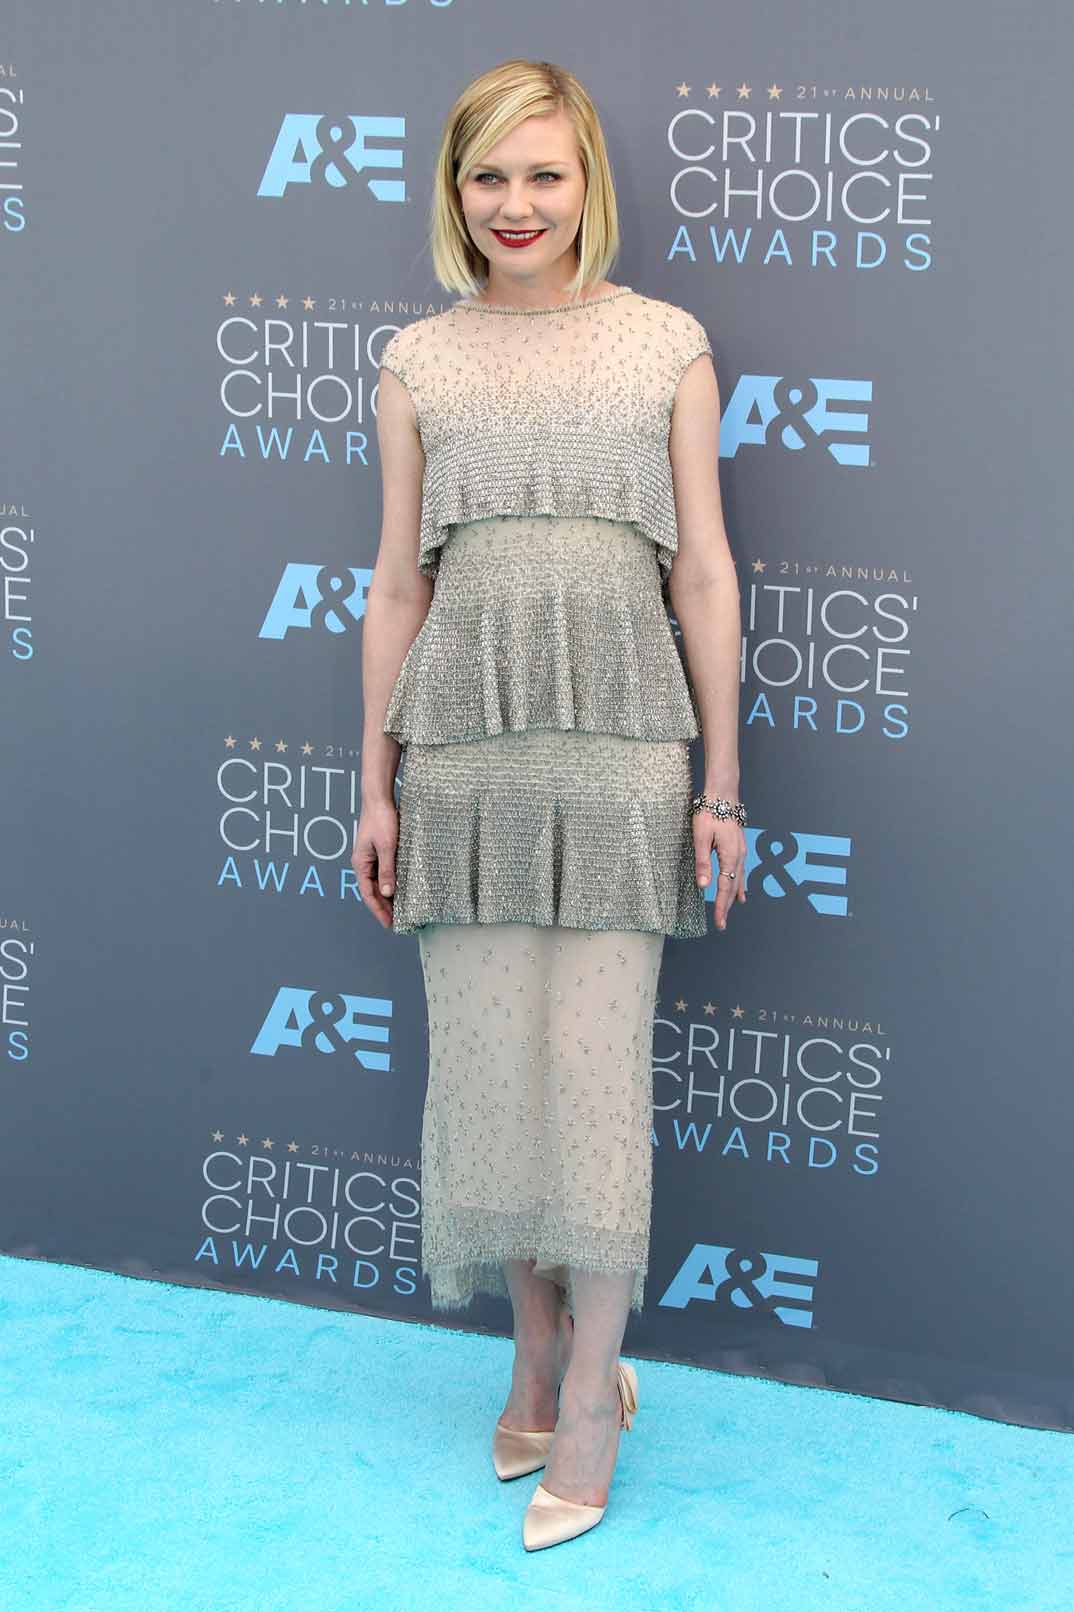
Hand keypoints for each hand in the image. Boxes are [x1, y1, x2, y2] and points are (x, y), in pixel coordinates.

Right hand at [353, 799, 398, 928]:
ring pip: (379, 882)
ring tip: (400, 909)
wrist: (378, 798)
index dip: (378, 910)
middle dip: (384, 907)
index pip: (368, 894)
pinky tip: (400, 888)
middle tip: (397, 921)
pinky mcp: (379, 851)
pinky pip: (383, 872)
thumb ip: (387, 870)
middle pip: (373, 891)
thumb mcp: (387, 847)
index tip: (389, 924)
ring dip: (388, 896)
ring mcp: (371, 857)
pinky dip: (391, 883)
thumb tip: (388, 893)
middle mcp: (364, 863)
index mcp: (361, 863)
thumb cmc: (381, 819)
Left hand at [692, 812, 746, 930]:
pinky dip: (739, 883)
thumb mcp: (701, 838)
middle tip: (721, 924)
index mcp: (730, 856)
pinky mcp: (739, 846)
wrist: (723, 794)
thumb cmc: (710, 813)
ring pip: (738, 879)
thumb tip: (703, 886)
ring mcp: (741, 851)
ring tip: (731, 909)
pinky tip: (740, 889)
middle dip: (726, 906)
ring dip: (733, 896)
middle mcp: (739, 856)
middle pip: (733, 887)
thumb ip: (703, 862)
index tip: (719, 922)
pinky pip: (740, 870)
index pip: (724, 888)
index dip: (721, 906)